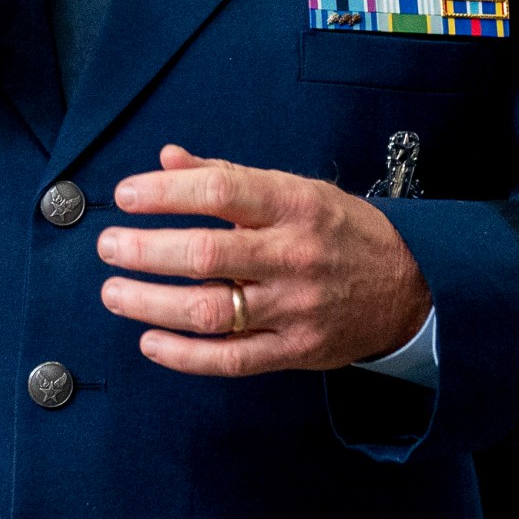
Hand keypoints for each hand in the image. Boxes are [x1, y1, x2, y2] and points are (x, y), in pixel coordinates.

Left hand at [98, 145, 432, 376]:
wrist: (410, 286)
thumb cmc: (342, 231)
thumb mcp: (297, 188)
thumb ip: (228, 176)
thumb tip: (167, 158)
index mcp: (294, 205)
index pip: (221, 192)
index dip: (166, 193)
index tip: (126, 195)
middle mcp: (294, 255)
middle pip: (206, 254)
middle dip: (145, 250)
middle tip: (108, 246)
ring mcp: (295, 307)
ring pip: (211, 310)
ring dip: (151, 303)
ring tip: (113, 293)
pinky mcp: (295, 350)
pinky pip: (231, 360)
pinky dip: (184, 355)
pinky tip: (150, 341)